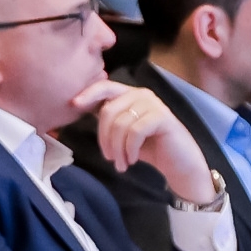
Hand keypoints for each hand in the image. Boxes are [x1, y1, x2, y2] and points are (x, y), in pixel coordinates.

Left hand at [77, 80, 214, 204]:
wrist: (178, 163)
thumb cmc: (148, 147)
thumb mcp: (122, 131)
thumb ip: (107, 118)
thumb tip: (79, 107)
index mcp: (130, 95)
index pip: (105, 87)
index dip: (88, 94)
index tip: (73, 105)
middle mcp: (142, 94)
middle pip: (108, 110)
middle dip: (104, 138)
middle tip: (110, 158)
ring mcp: (153, 104)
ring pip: (120, 124)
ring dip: (117, 149)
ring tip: (121, 163)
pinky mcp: (162, 117)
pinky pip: (135, 132)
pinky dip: (130, 149)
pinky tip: (132, 159)